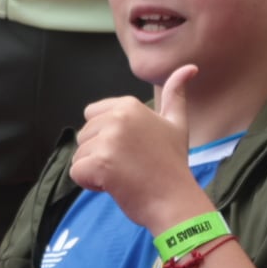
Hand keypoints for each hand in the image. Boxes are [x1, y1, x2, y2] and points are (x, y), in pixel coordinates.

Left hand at [73, 66, 206, 231]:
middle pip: (84, 136)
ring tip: (124, 176)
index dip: (106, 136)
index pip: (91, 116)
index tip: (131, 149)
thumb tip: (189, 67)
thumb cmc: (173, 164)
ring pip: (79, 155)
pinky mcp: (100, 163)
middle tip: (129, 165)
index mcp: (129, 105)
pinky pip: (77, 173)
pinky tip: (115, 186)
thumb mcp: (177, 124)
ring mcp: (108, 140)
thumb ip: (175, 94)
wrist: (175, 200)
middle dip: (99, 154)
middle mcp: (117, 118)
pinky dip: (90, 183)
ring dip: (95, 170)